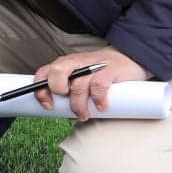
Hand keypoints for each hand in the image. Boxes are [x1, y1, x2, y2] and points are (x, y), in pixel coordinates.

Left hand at [29, 45, 150, 119]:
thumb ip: (72, 91)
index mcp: (65, 64)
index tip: (48, 105)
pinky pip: (98, 88)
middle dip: (57, 91)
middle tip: (68, 104)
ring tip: (84, 115)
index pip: (44, 73)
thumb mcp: (82, 77)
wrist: (130, 57)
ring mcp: (92, 66)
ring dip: (79, 106)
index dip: (41, 90)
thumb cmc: (102, 71)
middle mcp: (76, 63)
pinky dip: (98, 100)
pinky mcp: (109, 71)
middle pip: (56, 72)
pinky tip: (101, 106)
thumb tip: (65, 114)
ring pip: (77, 86)